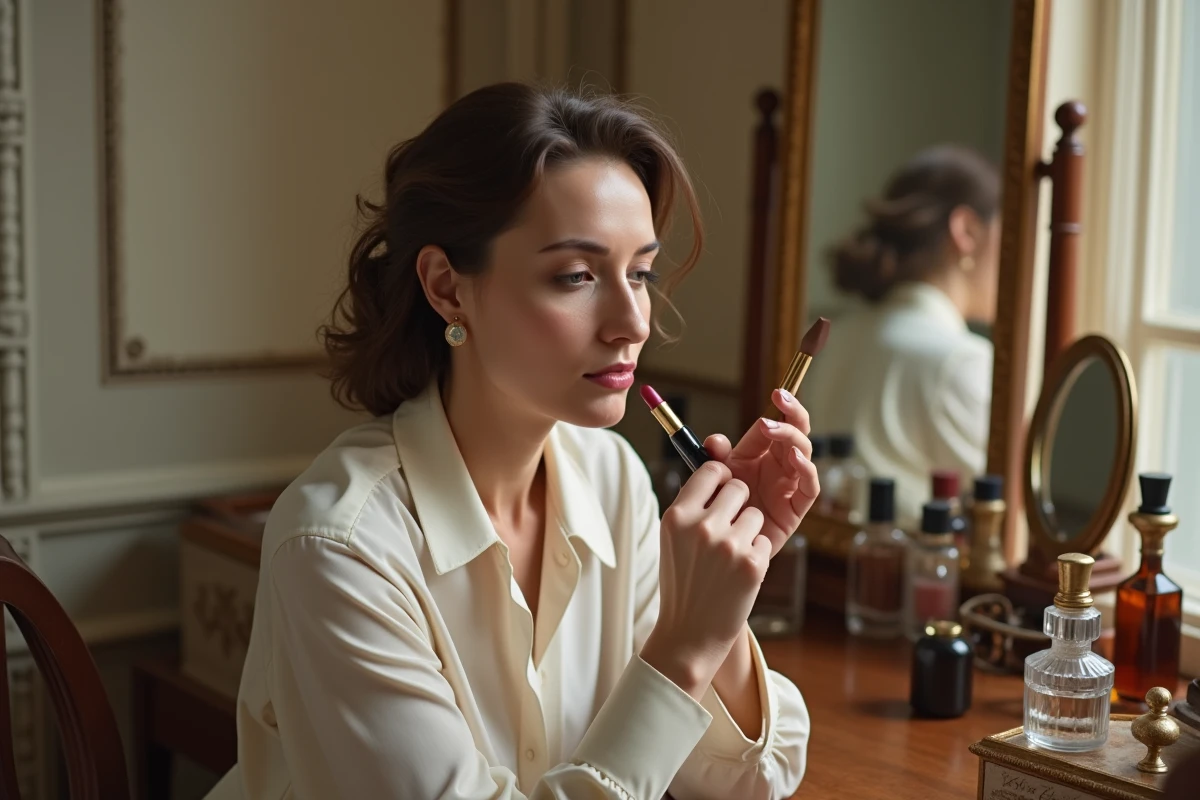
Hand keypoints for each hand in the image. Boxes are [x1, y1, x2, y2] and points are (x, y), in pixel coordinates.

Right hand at [641, 461, 768, 699]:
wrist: (690, 633)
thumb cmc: (682, 582)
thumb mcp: (673, 539)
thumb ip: (692, 506)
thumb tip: (717, 468)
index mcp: (677, 517)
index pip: (710, 471)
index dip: (720, 478)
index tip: (721, 491)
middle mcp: (701, 527)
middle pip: (738, 488)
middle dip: (738, 504)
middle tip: (728, 528)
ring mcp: (728, 545)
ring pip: (755, 514)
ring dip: (749, 531)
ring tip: (730, 556)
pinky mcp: (753, 564)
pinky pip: (764, 540)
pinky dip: (756, 555)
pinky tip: (738, 574)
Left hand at [703, 389, 819, 556]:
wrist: (719, 552)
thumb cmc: (717, 512)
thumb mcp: (713, 480)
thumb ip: (714, 458)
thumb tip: (717, 440)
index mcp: (758, 453)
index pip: (776, 422)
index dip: (781, 406)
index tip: (777, 393)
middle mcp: (777, 465)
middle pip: (796, 432)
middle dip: (792, 414)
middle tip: (782, 402)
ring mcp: (789, 485)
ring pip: (803, 453)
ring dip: (793, 438)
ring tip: (776, 431)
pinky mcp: (796, 509)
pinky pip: (809, 487)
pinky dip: (805, 470)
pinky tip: (794, 459)